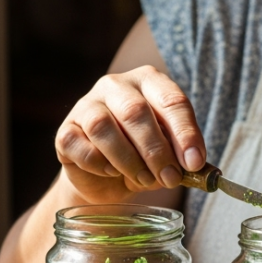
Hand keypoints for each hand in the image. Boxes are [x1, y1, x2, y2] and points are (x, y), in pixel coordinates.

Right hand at [55, 65, 206, 203]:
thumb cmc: (142, 158)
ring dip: (129, 159)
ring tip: (144, 180)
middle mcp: (116, 86)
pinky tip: (112, 173)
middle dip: (156, 149)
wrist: (103, 179)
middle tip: (170, 178)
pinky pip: (81, 147)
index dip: (185, 133)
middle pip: (136, 112)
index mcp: (149, 82)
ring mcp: (86, 105)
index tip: (194, 162)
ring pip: (104, 126)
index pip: (171, 100)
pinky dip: (100, 164)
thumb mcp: (168, 155)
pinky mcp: (65, 131)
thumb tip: (196, 167)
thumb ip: (182, 158)